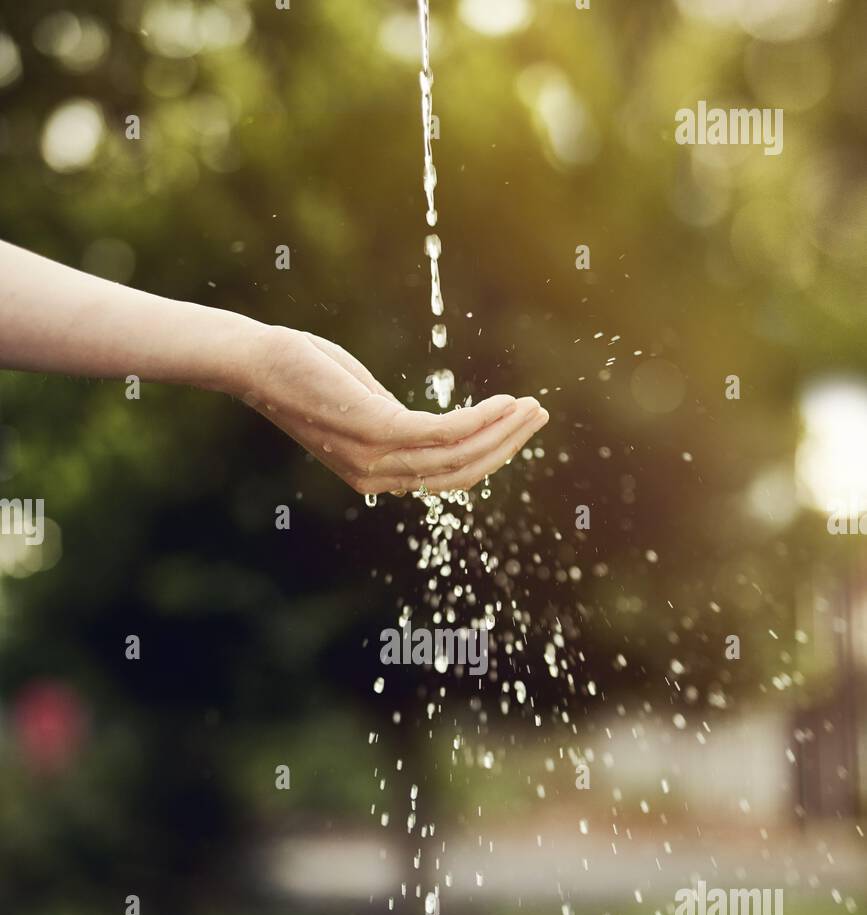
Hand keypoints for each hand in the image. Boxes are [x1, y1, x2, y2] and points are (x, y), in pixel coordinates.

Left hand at [240, 325, 547, 494]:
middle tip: (539, 416)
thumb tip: (431, 425)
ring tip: (531, 406)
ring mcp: (376, 459)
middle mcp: (377, 478)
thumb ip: (395, 421)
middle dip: (507, 446)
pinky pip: (443, 432)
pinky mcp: (376, 430)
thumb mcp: (358, 406)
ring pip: (459, 456)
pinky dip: (479, 419)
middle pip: (461, 474)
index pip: (446, 479)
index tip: (518, 426)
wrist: (256, 365)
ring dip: (503, 431)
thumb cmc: (304, 374)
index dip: (490, 456)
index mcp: (375, 476)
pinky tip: (501, 401)